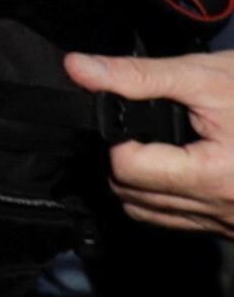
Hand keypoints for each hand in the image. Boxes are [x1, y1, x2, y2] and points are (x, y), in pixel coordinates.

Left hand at [68, 53, 233, 231]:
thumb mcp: (204, 76)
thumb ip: (138, 77)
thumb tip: (78, 69)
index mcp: (214, 177)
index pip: (127, 170)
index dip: (119, 139)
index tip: (132, 117)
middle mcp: (222, 210)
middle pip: (132, 196)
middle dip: (125, 160)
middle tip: (143, 128)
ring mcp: (229, 224)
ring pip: (151, 214)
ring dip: (141, 182)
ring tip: (157, 145)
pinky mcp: (233, 227)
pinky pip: (181, 220)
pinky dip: (167, 197)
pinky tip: (177, 165)